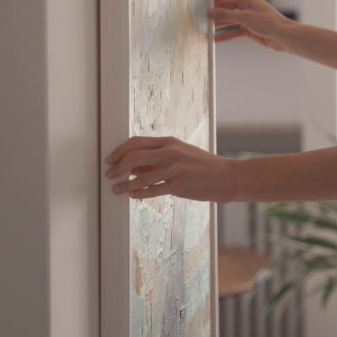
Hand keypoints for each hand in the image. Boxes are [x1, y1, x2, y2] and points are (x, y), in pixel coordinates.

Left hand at [104, 136, 236, 202]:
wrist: (226, 177)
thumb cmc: (203, 166)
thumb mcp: (181, 155)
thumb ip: (158, 158)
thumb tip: (133, 166)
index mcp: (170, 141)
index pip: (136, 142)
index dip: (119, 151)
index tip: (111, 159)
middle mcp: (171, 152)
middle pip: (133, 156)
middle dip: (117, 167)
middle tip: (110, 174)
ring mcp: (174, 169)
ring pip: (139, 177)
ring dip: (124, 184)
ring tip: (117, 189)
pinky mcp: (178, 185)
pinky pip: (151, 190)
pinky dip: (138, 194)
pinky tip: (134, 195)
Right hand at [209, 0, 291, 50]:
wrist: (284, 36)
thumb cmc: (269, 23)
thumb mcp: (245, 18)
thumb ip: (226, 14)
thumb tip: (210, 12)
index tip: (203, 6)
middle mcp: (245, 6)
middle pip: (225, 7)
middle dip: (214, 13)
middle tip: (201, 19)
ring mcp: (247, 18)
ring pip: (228, 19)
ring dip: (218, 24)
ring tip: (205, 29)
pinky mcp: (248, 29)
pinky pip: (233, 30)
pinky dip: (225, 34)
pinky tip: (216, 39)